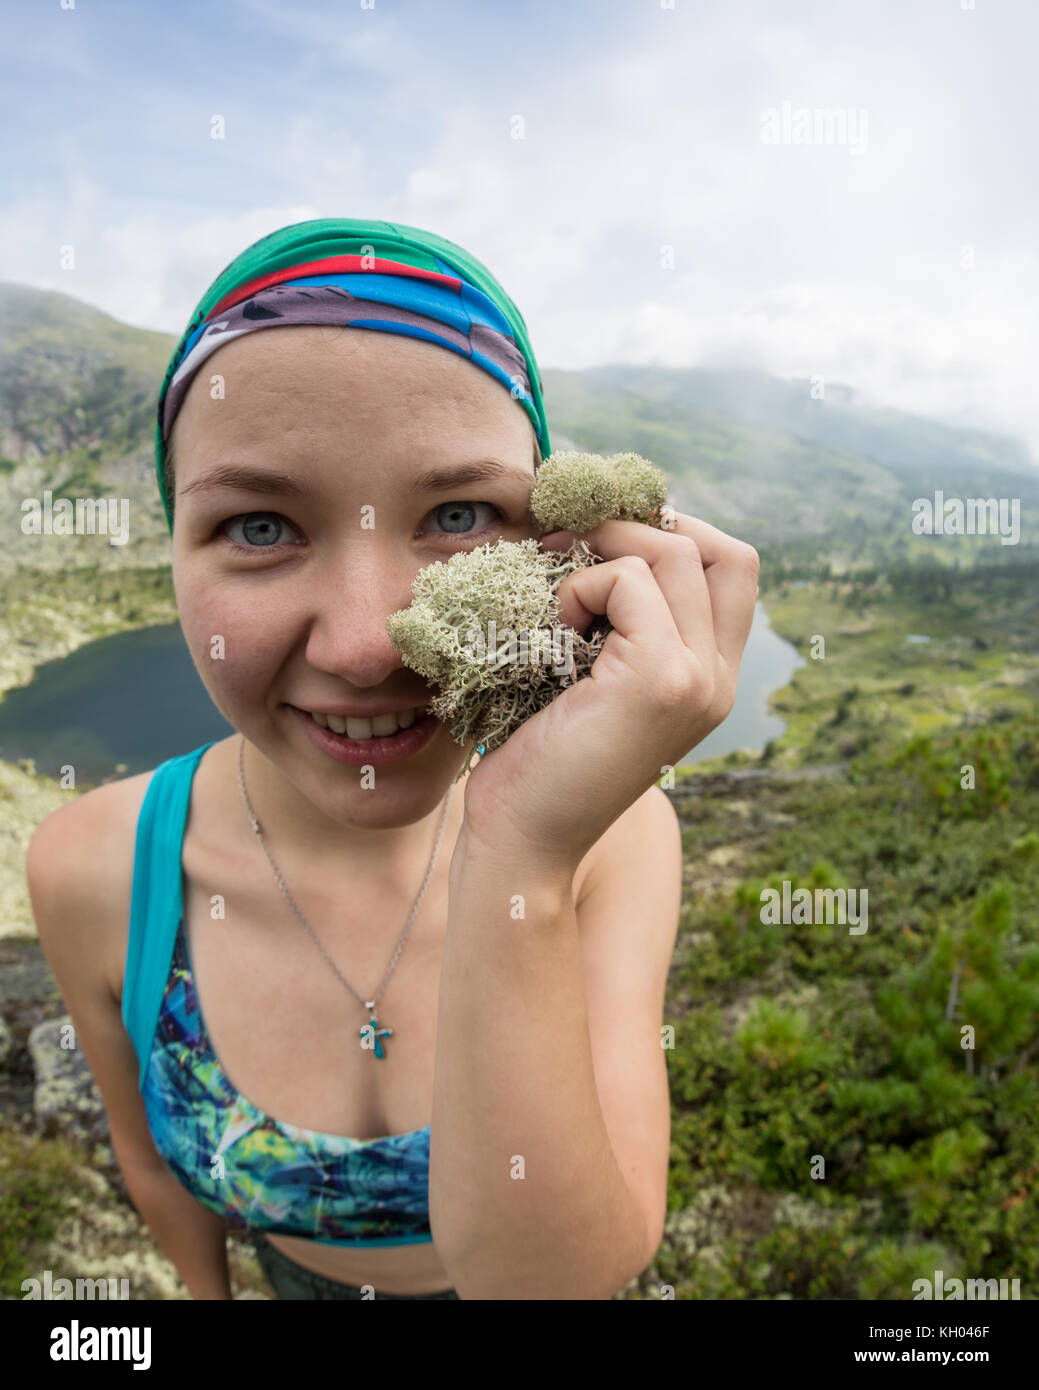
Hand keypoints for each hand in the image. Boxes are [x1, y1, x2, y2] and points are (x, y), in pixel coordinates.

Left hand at [458, 513, 759, 873]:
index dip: (677, 533)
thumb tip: (595, 529)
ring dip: (604, 554)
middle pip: (721, 549)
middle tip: (571, 542)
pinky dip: (583, 586)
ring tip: (559, 602)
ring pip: (675, 553)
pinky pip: (629, 582)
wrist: (524, 839)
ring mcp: (698, 679)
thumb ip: (619, 622)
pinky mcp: (659, 679)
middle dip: (643, 526)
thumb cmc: (539, 756)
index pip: (733, 568)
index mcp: (711, 677)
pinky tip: (554, 631)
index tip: (604, 541)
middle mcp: (719, 679)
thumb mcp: (592, 676)